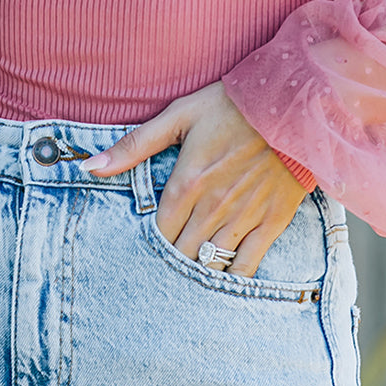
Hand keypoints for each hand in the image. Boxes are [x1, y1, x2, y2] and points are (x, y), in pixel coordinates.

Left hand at [81, 82, 307, 276]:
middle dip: (171, 261)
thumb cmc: (233, 106)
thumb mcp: (179, 116)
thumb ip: (134, 146)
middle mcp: (212, 208)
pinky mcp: (271, 223)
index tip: (147, 246)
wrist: (295, 105)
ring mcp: (243, 219)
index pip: (158, 234)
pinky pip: (246, 266)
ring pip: (210, 265)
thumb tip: (90, 166)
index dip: (150, 244)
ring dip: (196, 272)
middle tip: (165, 266)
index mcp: (186, 184)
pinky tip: (221, 280)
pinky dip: (231, 279)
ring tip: (188, 276)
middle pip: (180, 254)